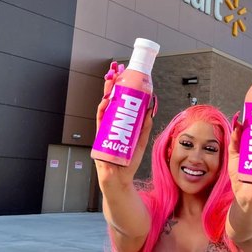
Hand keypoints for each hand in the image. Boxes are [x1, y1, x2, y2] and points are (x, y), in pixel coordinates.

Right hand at [94, 62, 153, 188]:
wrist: (119, 180)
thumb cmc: (129, 162)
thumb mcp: (141, 142)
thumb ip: (145, 126)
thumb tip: (151, 109)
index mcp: (123, 124)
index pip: (122, 103)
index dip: (124, 89)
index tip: (127, 76)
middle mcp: (112, 124)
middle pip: (112, 101)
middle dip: (113, 85)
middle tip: (115, 72)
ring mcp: (105, 129)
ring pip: (105, 107)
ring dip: (107, 93)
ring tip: (111, 81)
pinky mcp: (100, 136)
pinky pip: (100, 120)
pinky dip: (102, 110)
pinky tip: (106, 101)